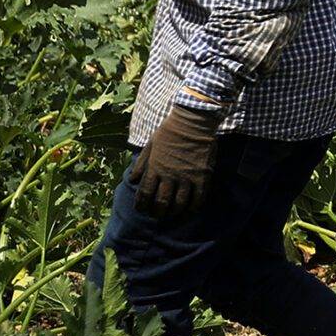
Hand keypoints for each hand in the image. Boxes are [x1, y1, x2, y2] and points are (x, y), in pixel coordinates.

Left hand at [132, 103, 220, 220]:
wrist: (193, 121)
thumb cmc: (169, 131)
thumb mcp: (150, 145)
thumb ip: (141, 163)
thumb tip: (132, 180)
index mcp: (154, 168)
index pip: (144, 194)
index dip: (142, 205)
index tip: (142, 209)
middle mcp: (169, 175)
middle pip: (161, 202)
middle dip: (157, 212)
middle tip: (157, 215)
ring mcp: (187, 176)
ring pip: (179, 203)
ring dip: (175, 212)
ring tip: (173, 213)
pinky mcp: (202, 175)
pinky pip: (198, 197)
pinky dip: (193, 207)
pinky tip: (191, 209)